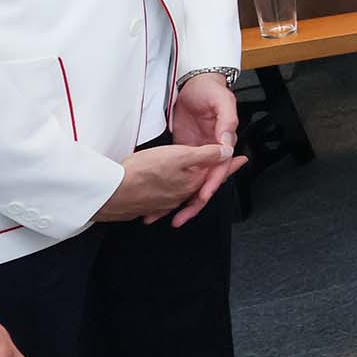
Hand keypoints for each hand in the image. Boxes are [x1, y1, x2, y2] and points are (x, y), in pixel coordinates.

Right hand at [95, 144, 239, 224]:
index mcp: (193, 182)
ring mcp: (166, 202)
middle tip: (223, 168)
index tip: (242, 159)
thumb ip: (206, 154)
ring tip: (195, 178)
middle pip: (201, 183)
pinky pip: (165, 200)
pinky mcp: (150, 204)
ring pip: (184, 191)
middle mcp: (182, 195)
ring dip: (191, 185)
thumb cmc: (144, 172)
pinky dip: (170, 195)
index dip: (230, 163)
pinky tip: (167, 194)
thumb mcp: (180, 155)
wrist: (113, 192)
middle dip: (210, 175)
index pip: (217, 171)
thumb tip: (227, 152)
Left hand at [168, 73, 243, 225]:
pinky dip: (171, 189)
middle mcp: (211, 151)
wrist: (195, 84)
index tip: (203, 195)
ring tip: (166, 217)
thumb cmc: (210, 91)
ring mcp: (197, 153)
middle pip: (205, 181)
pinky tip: (159, 201)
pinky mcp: (183, 153)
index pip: (219, 168)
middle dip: (194, 202)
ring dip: (181, 201)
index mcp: (223, 141)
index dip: (212, 183)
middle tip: (180, 217)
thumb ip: (227, 121)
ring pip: (192, 182)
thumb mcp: (222, 102)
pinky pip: (180, 175)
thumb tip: (228, 143)